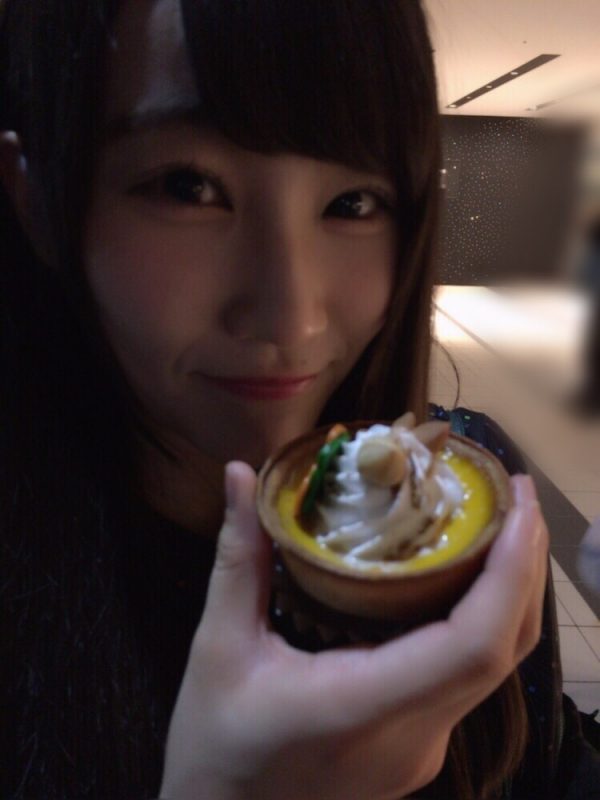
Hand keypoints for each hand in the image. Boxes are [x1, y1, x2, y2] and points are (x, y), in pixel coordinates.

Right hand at [159, 465, 547, 799]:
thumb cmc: (215, 745)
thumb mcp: (218, 648)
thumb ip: (239, 558)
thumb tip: (241, 474)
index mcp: (365, 706)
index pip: (473, 646)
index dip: (510, 574)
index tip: (518, 509)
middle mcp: (416, 734)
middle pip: (503, 649)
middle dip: (524, 565)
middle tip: (517, 492)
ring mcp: (425, 747)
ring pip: (496, 665)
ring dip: (512, 590)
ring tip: (501, 521)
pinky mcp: (420, 746)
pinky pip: (471, 675)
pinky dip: (485, 617)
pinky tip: (465, 576)